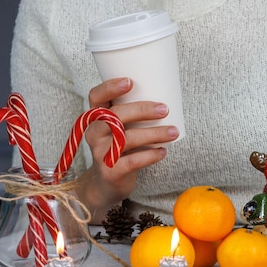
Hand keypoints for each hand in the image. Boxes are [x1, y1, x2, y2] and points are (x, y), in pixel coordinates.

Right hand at [77, 77, 179, 221]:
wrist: (106, 184)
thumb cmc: (118, 148)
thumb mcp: (117, 129)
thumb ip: (130, 114)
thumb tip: (165, 97)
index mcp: (95, 118)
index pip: (96, 97)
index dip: (110, 87)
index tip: (130, 82)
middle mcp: (94, 133)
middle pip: (116, 116)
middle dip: (142, 110)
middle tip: (164, 109)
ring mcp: (100, 153)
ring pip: (127, 139)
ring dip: (154, 134)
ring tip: (173, 132)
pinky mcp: (109, 172)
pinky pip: (132, 161)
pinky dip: (150, 155)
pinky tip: (163, 152)